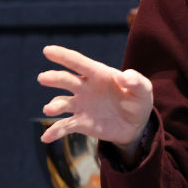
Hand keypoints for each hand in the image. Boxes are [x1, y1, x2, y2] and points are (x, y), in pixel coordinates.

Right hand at [38, 45, 153, 157]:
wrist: (136, 125)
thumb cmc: (138, 100)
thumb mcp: (143, 90)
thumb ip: (137, 82)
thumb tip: (125, 76)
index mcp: (100, 75)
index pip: (80, 63)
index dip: (64, 56)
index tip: (47, 50)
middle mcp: (86, 88)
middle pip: (67, 80)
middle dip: (55, 78)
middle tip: (44, 78)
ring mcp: (81, 105)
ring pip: (61, 102)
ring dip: (54, 105)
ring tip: (50, 109)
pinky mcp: (80, 123)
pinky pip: (64, 126)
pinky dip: (54, 131)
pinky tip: (47, 137)